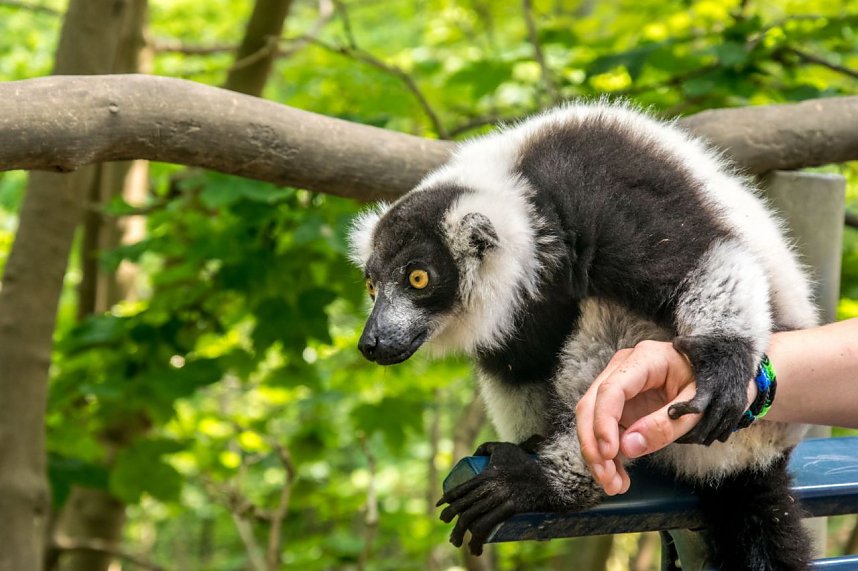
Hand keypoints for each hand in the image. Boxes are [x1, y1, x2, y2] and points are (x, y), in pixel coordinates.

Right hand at [575, 341, 702, 494]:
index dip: (604, 422)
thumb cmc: (712, 382)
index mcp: (645, 360)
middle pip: (591, 405)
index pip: (611, 390)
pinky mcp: (621, 406)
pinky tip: (618, 476)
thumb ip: (665, 426)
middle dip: (593, 444)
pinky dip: (608, 455)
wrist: (720, 376)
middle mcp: (624, 370)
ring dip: (597, 453)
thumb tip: (628, 447)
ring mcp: (620, 388)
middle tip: (605, 476)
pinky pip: (606, 431)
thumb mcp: (697, 405)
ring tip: (613, 484)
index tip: (609, 452)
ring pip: (592, 420)